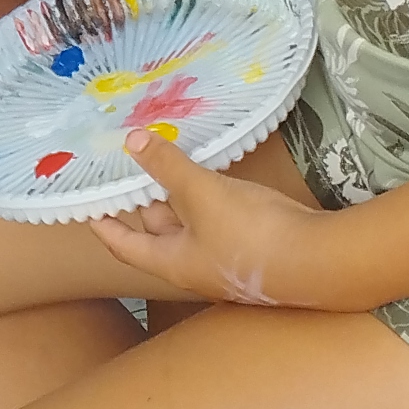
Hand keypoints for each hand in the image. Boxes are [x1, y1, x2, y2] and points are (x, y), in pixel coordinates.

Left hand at [94, 133, 333, 305]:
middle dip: (146, 201)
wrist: (320, 261)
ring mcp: (226, 261)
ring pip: (193, 225)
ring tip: (171, 163)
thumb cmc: (251, 234)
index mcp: (172, 262)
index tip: (88, 206)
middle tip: (132, 167)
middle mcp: (195, 267)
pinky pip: (221, 223)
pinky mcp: (254, 250)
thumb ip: (168, 167)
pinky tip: (216, 179)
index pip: (124, 245)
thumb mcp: (203, 194)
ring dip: (181, 198)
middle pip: (159, 232)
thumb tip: (131, 141)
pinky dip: (210, 201)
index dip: (104, 225)